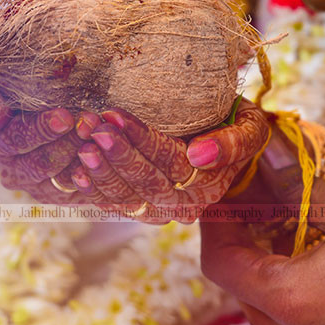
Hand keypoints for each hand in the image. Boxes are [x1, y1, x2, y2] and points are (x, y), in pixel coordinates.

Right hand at [0, 89, 94, 205]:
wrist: (30, 131)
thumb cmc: (22, 104)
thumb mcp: (9, 93)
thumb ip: (4, 94)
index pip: (13, 140)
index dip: (40, 128)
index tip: (65, 115)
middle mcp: (12, 173)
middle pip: (41, 163)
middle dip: (69, 142)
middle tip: (91, 123)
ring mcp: (36, 189)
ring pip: (63, 179)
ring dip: (86, 157)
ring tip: (103, 136)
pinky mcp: (59, 197)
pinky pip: (80, 191)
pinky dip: (95, 174)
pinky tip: (107, 156)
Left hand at [69, 100, 270, 222]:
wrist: (225, 139)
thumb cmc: (237, 125)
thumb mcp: (250, 127)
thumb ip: (233, 142)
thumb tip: (199, 156)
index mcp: (210, 186)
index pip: (172, 162)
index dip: (142, 140)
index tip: (115, 114)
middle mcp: (184, 205)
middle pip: (147, 183)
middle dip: (117, 155)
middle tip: (91, 126)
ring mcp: (160, 209)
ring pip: (128, 198)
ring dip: (101, 171)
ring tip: (81, 141)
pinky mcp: (141, 208)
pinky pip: (115, 204)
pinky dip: (94, 190)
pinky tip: (74, 172)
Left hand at [200, 182, 324, 324]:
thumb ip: (296, 189)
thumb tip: (264, 155)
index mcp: (294, 302)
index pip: (222, 265)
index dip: (215, 224)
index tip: (221, 190)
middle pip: (240, 287)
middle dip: (238, 239)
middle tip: (247, 194)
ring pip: (267, 303)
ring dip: (264, 259)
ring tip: (275, 212)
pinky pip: (298, 313)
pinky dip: (291, 278)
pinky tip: (306, 240)